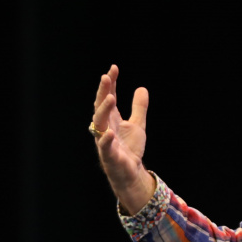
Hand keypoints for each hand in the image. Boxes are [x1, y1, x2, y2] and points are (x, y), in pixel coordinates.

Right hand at [92, 64, 154, 212]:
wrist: (131, 172)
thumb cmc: (130, 149)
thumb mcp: (137, 125)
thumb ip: (139, 108)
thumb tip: (142, 88)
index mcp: (111, 119)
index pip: (108, 97)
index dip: (110, 83)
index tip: (114, 68)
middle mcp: (105, 127)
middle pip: (101, 107)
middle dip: (103, 92)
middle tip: (107, 77)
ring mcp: (105, 141)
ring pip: (99, 124)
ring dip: (104, 110)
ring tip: (110, 98)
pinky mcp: (109, 156)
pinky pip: (105, 147)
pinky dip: (106, 140)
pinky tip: (110, 132)